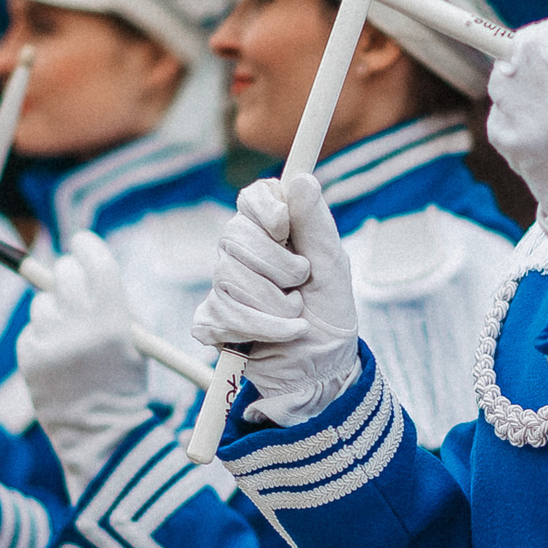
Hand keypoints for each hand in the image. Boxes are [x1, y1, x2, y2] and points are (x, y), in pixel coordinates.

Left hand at [20, 233, 150, 492]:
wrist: (101, 436)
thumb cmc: (124, 382)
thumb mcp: (136, 340)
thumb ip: (114, 302)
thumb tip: (84, 263)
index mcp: (113, 324)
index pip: (96, 264)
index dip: (87, 247)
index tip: (81, 242)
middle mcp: (79, 331)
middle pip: (63, 274)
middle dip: (69, 272)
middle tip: (73, 279)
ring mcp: (50, 346)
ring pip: (43, 302)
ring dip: (55, 310)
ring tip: (71, 339)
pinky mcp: (28, 359)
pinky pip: (31, 329)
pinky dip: (43, 337)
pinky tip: (59, 360)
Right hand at [191, 173, 359, 426]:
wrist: (321, 368)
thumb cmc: (330, 313)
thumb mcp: (334, 267)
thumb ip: (316, 223)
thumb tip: (301, 179)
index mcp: (272, 231)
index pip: (251, 197)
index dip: (264, 210)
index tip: (285, 227)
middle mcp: (242, 252)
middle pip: (234, 235)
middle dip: (277, 267)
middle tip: (302, 284)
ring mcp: (223, 286)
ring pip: (228, 277)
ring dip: (274, 304)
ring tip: (295, 316)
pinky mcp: (213, 320)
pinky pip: (221, 314)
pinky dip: (259, 329)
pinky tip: (277, 335)